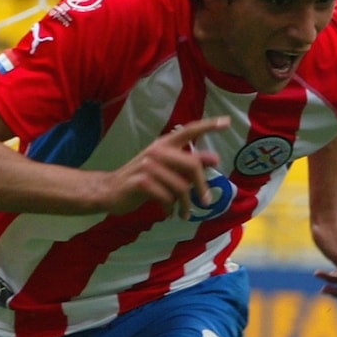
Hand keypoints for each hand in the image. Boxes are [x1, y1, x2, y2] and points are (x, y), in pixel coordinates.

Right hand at [96, 117, 228, 216]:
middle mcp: (158, 151)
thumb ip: (187, 164)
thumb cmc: (142, 180)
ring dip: (185, 204)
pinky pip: (166, 197)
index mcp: (165, 144)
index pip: (189, 131)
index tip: (226, 122)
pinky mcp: (141, 182)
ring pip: (181, 187)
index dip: (208, 125)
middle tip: (206, 202)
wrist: (110, 191)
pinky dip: (170, 208)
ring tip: (184, 213)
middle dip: (202, 187)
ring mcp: (148, 165)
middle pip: (192, 165)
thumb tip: (214, 159)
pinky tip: (167, 212)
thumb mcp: (166, 170)